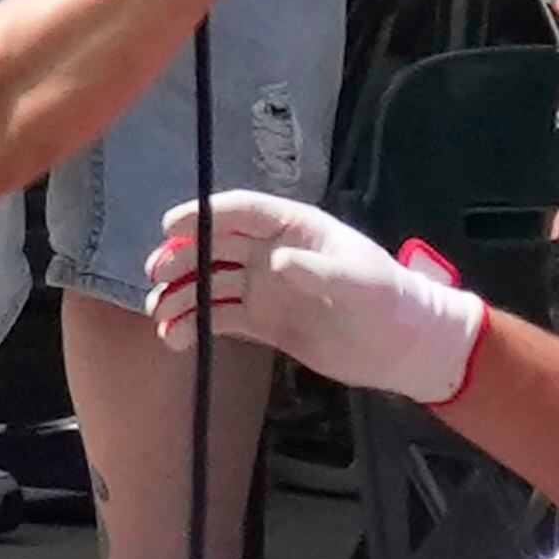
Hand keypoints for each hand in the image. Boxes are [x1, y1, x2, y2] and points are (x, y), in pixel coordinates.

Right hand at [148, 185, 484, 402]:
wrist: (403, 346)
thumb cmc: (388, 301)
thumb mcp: (358, 283)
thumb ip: (317, 272)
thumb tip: (274, 263)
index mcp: (296, 228)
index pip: (242, 212)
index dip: (205, 216)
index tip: (172, 227)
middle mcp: (273, 251)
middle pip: (216, 245)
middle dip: (182, 257)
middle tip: (155, 273)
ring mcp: (265, 287)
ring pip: (210, 284)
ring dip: (181, 295)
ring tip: (160, 316)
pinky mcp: (262, 321)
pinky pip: (218, 318)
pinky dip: (194, 325)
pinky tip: (176, 339)